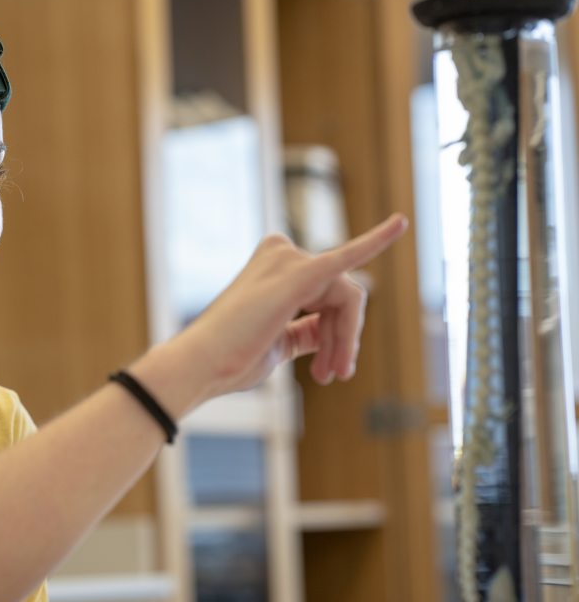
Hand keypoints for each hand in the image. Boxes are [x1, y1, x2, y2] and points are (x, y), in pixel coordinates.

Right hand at [178, 214, 408, 399]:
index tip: (329, 371)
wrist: (201, 365)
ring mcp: (288, 259)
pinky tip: (400, 224)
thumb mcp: (278, 343)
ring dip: (345, 340)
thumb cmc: (230, 359)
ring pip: (348, 299)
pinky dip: (378, 239)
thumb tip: (334, 329)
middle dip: (343, 340)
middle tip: (333, 377)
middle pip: (343, 297)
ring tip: (331, 374)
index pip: (328, 297)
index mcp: (273, 266)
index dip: (335, 337)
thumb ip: (308, 330)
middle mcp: (281, 253)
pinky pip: (348, 256)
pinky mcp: (299, 273)